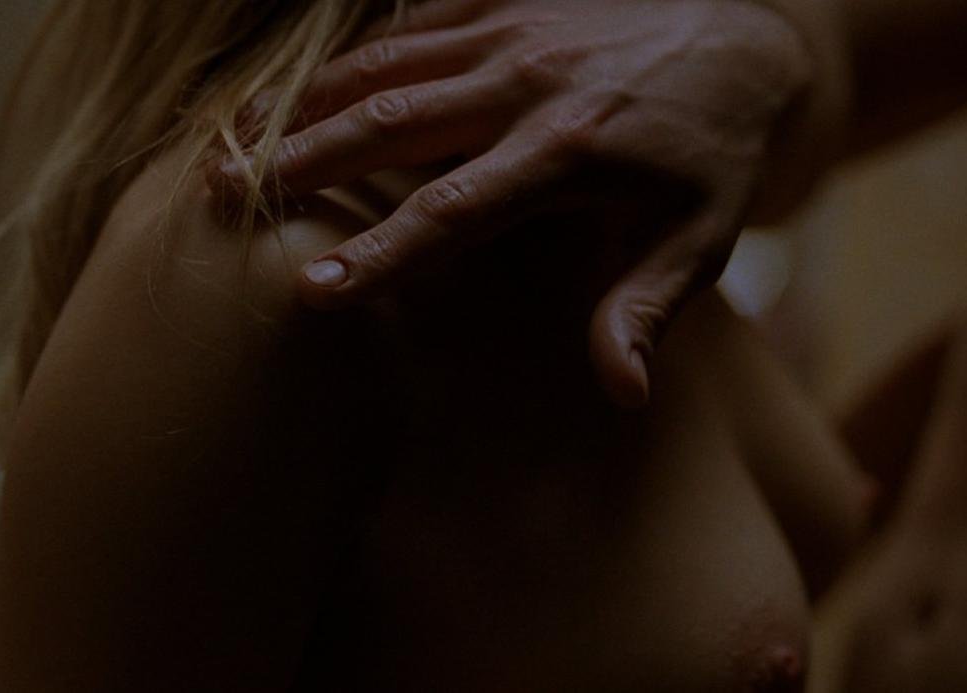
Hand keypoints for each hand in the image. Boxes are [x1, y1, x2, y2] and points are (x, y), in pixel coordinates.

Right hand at [216, 0, 816, 405]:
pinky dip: (350, 56)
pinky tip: (299, 87)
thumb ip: (645, 311)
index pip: (452, 213)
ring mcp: (510, 30)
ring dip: (301, 104)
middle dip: (298, 163)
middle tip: (218, 198)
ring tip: (227, 140)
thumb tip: (619, 394)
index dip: (378, 254)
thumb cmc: (713, 155)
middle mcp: (525, 84)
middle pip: (388, 124)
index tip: (309, 293)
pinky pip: (410, 20)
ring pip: (383, 66)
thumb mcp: (700, 240)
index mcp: (568, 153)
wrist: (749, 39)